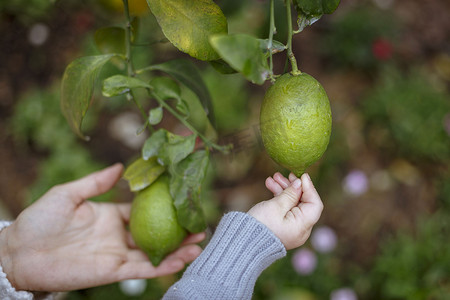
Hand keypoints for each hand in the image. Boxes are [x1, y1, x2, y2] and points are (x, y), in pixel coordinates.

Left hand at [0, 164, 204, 291]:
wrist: (19, 252)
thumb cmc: (39, 220)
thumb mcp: (68, 193)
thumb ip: (95, 182)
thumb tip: (120, 166)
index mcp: (110, 214)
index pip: (143, 209)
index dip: (164, 206)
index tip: (183, 199)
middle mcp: (118, 235)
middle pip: (155, 231)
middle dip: (177, 230)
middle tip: (200, 225)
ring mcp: (117, 254)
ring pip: (154, 252)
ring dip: (177, 250)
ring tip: (199, 243)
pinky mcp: (112, 271)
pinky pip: (142, 269)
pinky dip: (163, 266)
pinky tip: (181, 260)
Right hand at [247, 172, 322, 249]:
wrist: (244, 243)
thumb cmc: (260, 225)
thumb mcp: (275, 206)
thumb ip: (290, 194)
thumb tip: (300, 184)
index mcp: (302, 226)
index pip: (314, 204)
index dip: (309, 188)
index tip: (301, 176)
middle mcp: (300, 229)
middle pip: (303, 203)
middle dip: (294, 187)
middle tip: (285, 174)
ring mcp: (292, 229)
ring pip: (293, 204)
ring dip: (284, 190)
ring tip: (272, 178)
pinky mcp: (283, 227)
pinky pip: (285, 210)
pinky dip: (279, 199)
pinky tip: (270, 186)